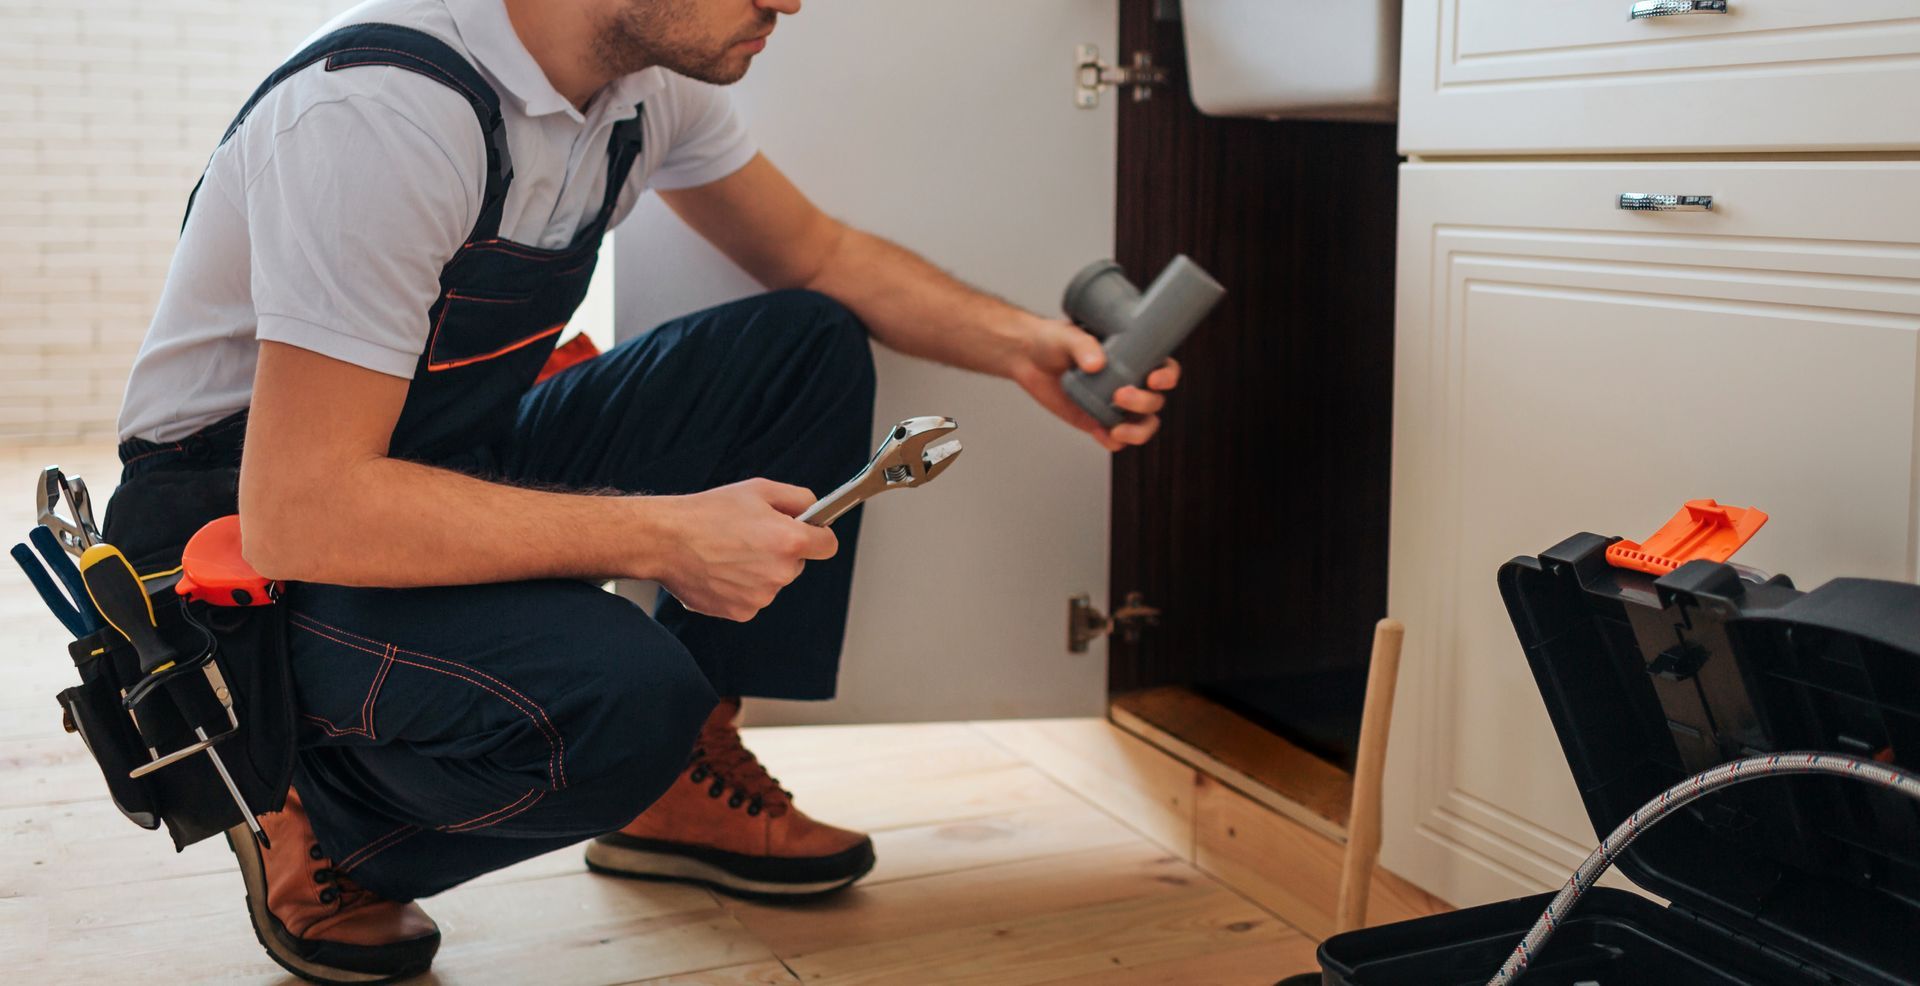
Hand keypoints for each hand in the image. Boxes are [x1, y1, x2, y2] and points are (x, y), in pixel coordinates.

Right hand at [650, 479, 837, 621]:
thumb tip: (816, 511)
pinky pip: (752, 598)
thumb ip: (799, 498)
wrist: (665, 540)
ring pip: (772, 582)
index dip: (818, 536)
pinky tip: (720, 570)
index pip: (828, 545)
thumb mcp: (759, 490)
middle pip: (797, 564)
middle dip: (781, 552)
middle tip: (750, 536)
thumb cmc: (708, 512)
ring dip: (759, 570)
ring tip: (729, 552)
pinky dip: (740, 587)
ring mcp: (762, 596)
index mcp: (790, 540)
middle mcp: (780, 572)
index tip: (809, 533)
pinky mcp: (742, 612)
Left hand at [1007, 318, 1181, 451]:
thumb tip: (1097, 364)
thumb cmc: (1053, 340)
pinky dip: (1113, 442)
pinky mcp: (1097, 420)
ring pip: (1143, 425)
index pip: (1164, 368)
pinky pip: (1116, 439)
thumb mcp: (1067, 336)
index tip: (1154, 379)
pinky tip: (1099, 433)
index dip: (1167, 376)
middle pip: (1155, 401)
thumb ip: (1082, 346)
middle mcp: (1130, 381)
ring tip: (1116, 430)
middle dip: (1144, 403)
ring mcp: (1115, 404)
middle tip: (1119, 396)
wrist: (1028, 359)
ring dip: (1137, 431)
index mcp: (1133, 356)